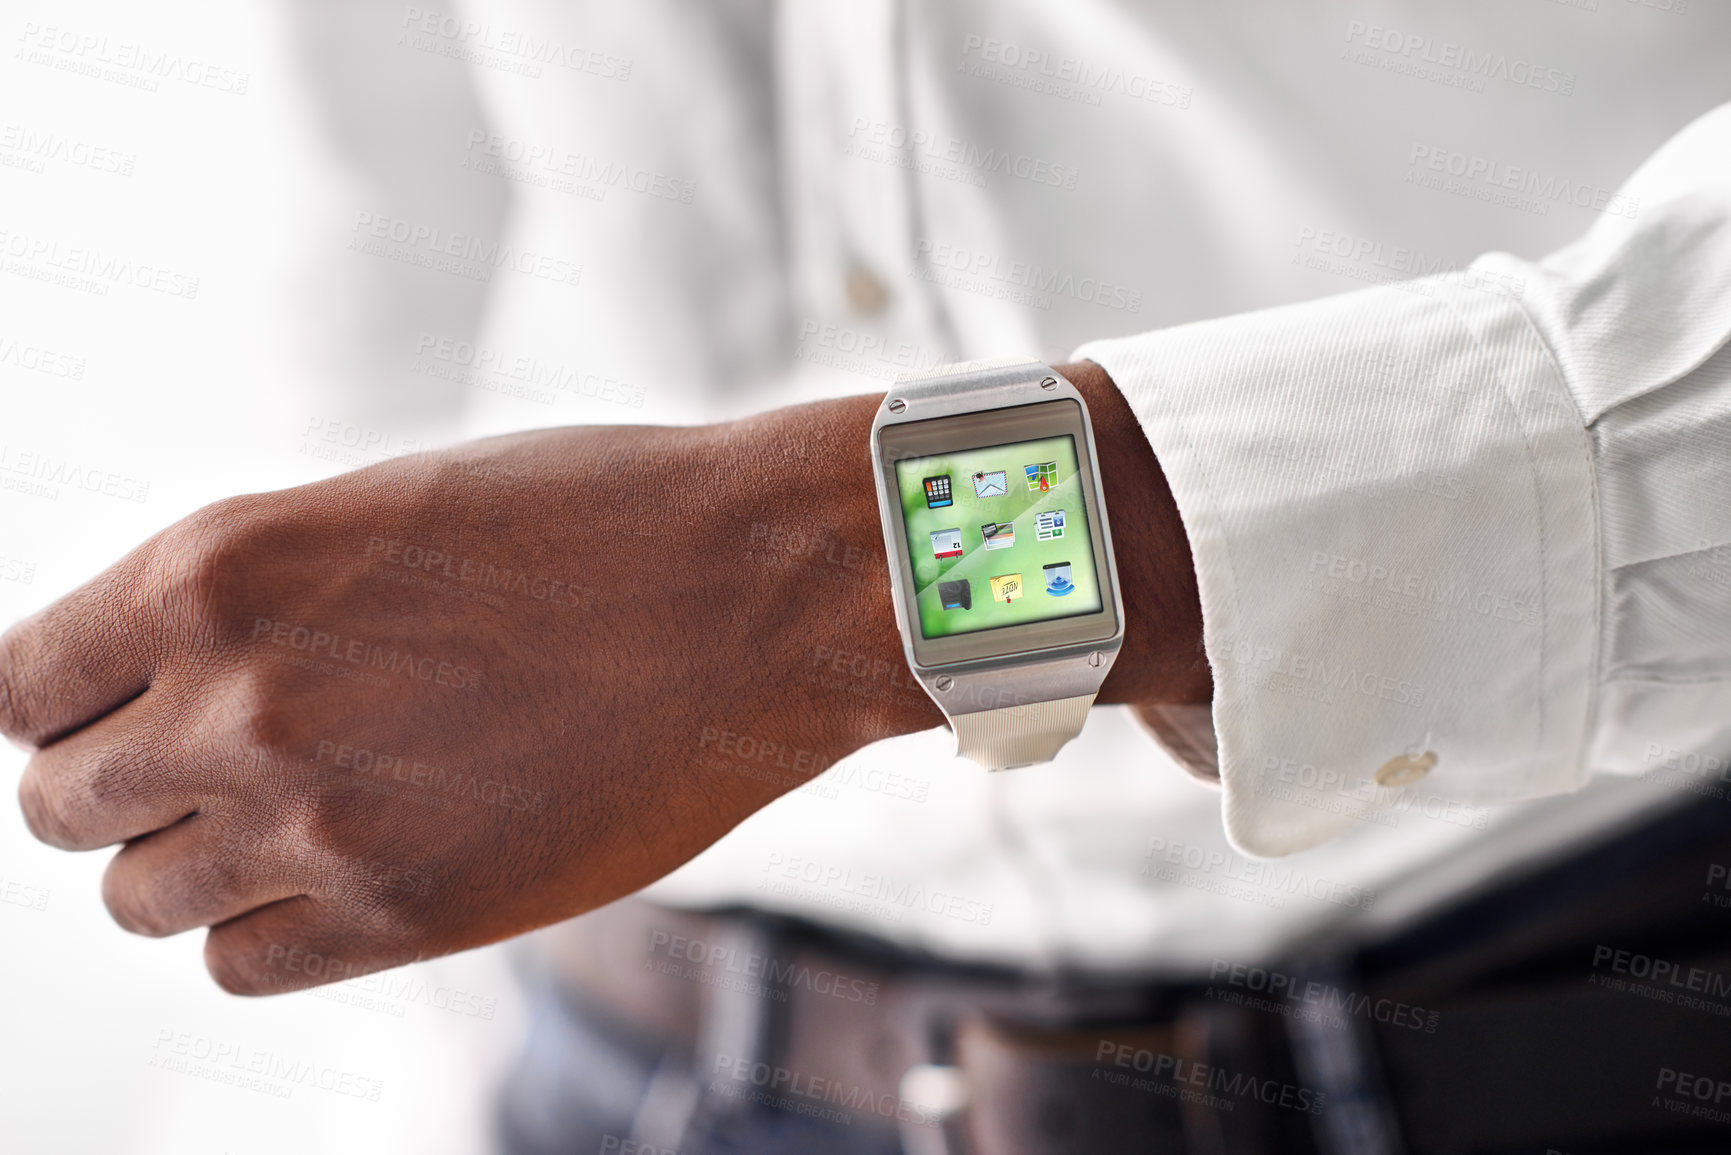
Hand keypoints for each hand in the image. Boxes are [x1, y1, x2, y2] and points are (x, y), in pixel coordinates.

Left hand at [1, 365, 1202, 993]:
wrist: (761, 592)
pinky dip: (266, 930)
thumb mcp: (383, 511)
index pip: (20, 686)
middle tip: (220, 768)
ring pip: (138, 899)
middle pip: (61, 805)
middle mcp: (235, 701)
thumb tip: (164, 687)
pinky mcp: (404, 915)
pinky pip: (239, 965)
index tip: (122, 712)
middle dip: (123, 789)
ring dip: (192, 865)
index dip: (67, 703)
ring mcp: (315, 820)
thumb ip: (249, 601)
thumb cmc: (596, 520)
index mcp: (217, 568)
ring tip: (298, 818)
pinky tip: (346, 873)